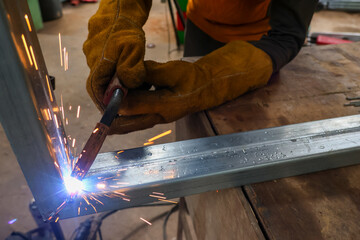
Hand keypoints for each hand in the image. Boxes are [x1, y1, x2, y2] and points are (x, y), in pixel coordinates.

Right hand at [83, 0, 150, 110]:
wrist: (120, 8)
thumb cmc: (126, 27)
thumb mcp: (133, 49)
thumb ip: (130, 69)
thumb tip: (126, 87)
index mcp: (98, 63)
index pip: (95, 90)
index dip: (103, 103)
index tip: (113, 111)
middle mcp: (92, 60)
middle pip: (100, 84)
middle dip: (112, 94)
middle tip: (127, 102)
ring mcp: (94, 54)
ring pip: (104, 75)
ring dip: (115, 84)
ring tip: (132, 88)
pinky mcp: (100, 50)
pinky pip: (106, 66)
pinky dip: (116, 73)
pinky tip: (128, 73)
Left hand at [109, 41, 272, 133]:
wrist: (207, 87)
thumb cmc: (192, 78)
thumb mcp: (172, 72)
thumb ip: (149, 75)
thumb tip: (125, 80)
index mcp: (164, 106)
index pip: (133, 107)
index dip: (116, 101)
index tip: (105, 94)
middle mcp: (159, 116)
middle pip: (128, 125)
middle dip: (111, 122)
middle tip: (98, 120)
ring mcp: (158, 118)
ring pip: (132, 123)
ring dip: (119, 116)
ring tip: (109, 104)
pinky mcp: (157, 115)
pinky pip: (138, 117)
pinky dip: (128, 111)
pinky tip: (125, 98)